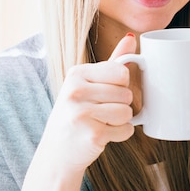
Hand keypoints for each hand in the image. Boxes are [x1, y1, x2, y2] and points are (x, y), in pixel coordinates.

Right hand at [37, 34, 136, 172]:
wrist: (57, 153)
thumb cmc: (77, 113)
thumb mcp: (88, 83)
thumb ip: (113, 61)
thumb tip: (132, 38)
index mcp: (76, 74)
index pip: (121, 72)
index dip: (120, 85)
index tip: (105, 93)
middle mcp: (76, 91)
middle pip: (127, 93)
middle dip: (121, 105)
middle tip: (101, 111)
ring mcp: (82, 113)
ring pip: (128, 112)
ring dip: (121, 121)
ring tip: (101, 122)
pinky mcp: (92, 135)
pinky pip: (126, 130)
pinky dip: (120, 134)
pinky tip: (102, 134)